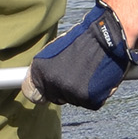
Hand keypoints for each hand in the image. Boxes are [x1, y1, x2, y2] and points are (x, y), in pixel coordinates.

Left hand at [21, 0, 137, 109]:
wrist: (106, 36)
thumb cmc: (82, 39)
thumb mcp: (54, 50)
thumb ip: (45, 70)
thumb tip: (38, 88)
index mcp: (39, 69)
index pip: (31, 93)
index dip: (42, 92)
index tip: (47, 91)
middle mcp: (52, 82)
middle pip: (55, 97)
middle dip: (64, 90)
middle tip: (77, 72)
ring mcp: (71, 93)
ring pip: (74, 100)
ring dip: (81, 91)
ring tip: (89, 71)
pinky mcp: (89, 99)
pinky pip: (91, 102)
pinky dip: (96, 93)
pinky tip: (98, 78)